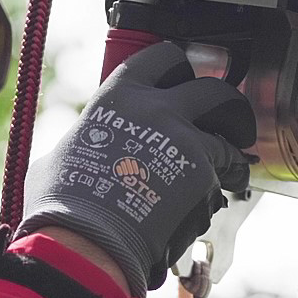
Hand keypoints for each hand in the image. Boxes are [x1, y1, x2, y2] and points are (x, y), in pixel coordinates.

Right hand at [17, 42, 254, 297]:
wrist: (88, 240)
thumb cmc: (63, 204)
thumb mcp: (61, 157)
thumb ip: (84, 143)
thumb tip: (79, 151)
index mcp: (120, 96)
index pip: (164, 57)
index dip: (180, 69)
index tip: (185, 80)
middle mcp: (158, 109)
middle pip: (212, 87)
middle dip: (224, 102)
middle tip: (224, 117)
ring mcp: (185, 139)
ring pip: (232, 123)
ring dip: (236, 137)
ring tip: (235, 155)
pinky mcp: (203, 173)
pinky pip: (231, 168)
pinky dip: (233, 177)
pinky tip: (230, 188)